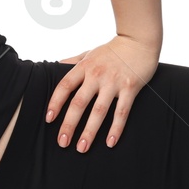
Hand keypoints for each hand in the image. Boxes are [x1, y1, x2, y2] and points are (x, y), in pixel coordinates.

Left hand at [49, 34, 159, 152]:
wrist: (139, 40)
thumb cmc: (113, 49)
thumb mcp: (89, 53)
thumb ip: (73, 61)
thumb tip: (55, 66)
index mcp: (84, 67)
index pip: (65, 87)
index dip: (55, 103)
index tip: (49, 119)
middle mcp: (97, 75)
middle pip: (79, 103)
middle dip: (69, 125)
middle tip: (62, 143)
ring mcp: (114, 83)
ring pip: (99, 111)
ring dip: (89, 131)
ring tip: (82, 148)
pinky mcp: (130, 88)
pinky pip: (122, 112)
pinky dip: (116, 129)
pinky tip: (110, 142)